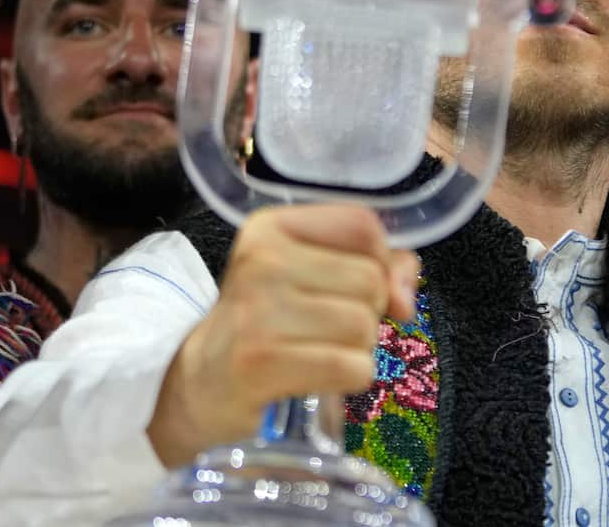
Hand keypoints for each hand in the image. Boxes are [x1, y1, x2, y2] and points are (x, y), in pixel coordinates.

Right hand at [147, 204, 417, 466]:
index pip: (362, 225)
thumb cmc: (266, 325)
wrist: (203, 384)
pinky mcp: (262, 362)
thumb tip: (405, 295)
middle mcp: (261, 259)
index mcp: (271, 227)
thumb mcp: (309, 277)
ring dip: (356, 350)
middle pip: (370, 280)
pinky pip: (353, 367)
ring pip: (364, 326)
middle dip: (366, 313)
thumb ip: (371, 266)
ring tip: (316, 352)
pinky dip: (348, 379)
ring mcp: (258, 311)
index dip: (382, 261)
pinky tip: (317, 378)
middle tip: (325, 329)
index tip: (359, 289)